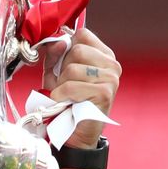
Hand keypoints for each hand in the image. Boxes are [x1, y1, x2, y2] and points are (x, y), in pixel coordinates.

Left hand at [41, 28, 121, 168]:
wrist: (71, 134)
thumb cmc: (65, 103)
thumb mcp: (55, 74)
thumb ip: (55, 54)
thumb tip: (58, 40)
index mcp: (103, 56)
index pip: (82, 34)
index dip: (65, 48)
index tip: (62, 67)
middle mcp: (112, 65)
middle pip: (76, 50)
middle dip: (62, 70)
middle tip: (64, 87)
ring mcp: (112, 78)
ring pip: (72, 68)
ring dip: (61, 85)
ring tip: (66, 97)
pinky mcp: (105, 93)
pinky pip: (72, 85)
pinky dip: (62, 96)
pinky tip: (66, 104)